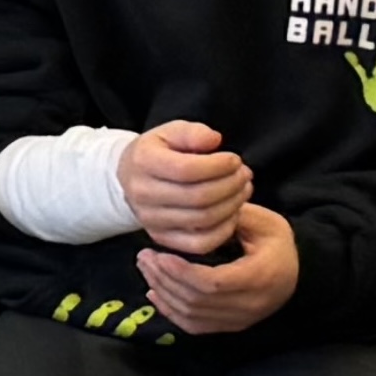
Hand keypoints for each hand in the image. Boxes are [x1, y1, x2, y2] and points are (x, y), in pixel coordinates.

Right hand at [118, 119, 251, 255]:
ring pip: (203, 220)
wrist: (131, 178)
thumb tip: (214, 141)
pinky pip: (201, 243)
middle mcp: (142, 193)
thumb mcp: (171, 132)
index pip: (187, 170)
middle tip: (245, 175)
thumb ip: (193, 133)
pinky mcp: (162, 238)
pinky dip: (225, 229)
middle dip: (231, 185)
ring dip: (233, 204)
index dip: (219, 166)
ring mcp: (151, 220)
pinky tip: (232, 212)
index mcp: (143, 162)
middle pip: (198, 197)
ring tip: (242, 189)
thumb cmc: (159, 152)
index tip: (234, 160)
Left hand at [140, 201, 298, 335]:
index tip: (160, 254)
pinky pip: (195, 326)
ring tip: (146, 268)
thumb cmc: (277, 243)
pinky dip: (170, 311)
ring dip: (163, 293)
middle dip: (164, 278)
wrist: (297, 271)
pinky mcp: (231, 326)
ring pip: (192, 315)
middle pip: (197, 300)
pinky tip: (154, 293)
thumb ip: (231, 218)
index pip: (213, 283)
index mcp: (260, 277)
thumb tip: (194, 215)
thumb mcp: (263, 222)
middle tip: (144, 256)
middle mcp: (251, 305)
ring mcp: (240, 320)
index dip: (181, 272)